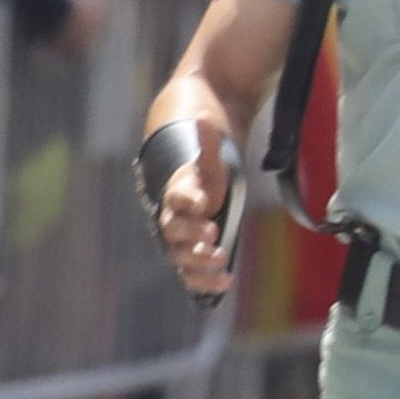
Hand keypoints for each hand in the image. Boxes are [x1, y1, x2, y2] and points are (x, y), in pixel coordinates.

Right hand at [154, 141, 239, 296]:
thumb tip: (204, 116)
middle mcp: (174, 219)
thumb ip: (207, 141)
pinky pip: (191, 275)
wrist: (201, 192)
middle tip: (213, 232)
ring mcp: (181, 242)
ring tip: (220, 259)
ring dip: (198, 262)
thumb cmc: (205, 175)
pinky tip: (226, 282)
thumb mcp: (211, 157)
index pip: (176, 196)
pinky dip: (205, 281)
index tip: (204, 201)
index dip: (187, 199)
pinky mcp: (192, 257)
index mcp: (177, 192)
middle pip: (173, 230)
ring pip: (180, 257)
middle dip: (191, 234)